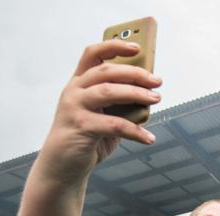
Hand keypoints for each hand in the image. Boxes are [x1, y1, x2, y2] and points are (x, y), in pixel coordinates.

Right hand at [41, 40, 161, 174]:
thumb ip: (119, 103)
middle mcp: (74, 91)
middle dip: (135, 73)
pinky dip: (135, 131)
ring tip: (156, 99)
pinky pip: (114, 125)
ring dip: (136, 93)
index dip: (114, 46)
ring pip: (108, 92)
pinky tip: (148, 137)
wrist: (62, 166)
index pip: (93, 54)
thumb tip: (149, 94)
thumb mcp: (103, 115)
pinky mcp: (80, 127)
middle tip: (157, 81)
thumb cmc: (86, 138)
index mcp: (79, 83)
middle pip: (106, 71)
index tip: (137, 48)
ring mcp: (74, 108)